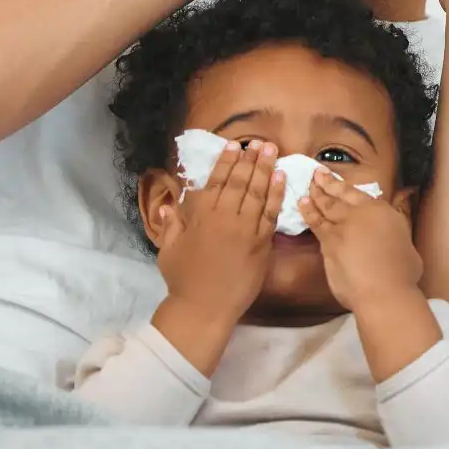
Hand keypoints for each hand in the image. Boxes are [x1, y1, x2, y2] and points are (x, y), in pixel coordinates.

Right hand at [153, 141, 280, 329]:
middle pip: (240, 182)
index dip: (226, 162)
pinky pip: (271, 213)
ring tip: (271, 150)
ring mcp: (246, 230)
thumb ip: (170, 225)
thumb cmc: (183, 279)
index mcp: (200, 217)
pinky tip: (281, 177)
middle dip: (249, 160)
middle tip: (259, 142)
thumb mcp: (168, 249)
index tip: (234, 145)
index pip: (216, 182)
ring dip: (264, 169)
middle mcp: (224, 218)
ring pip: (257, 193)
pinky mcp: (262, 243)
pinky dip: (276, 193)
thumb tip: (169, 206)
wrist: (204, 307)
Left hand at [297, 169, 425, 312]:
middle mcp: (361, 214)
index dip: (341, 184)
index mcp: (382, 212)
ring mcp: (343, 228)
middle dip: (325, 184)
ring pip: (325, 209)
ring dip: (314, 197)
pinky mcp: (329, 243)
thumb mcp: (408, 242)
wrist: (383, 291)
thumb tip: (401, 211)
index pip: (357, 194)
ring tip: (306, 189)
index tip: (331, 176)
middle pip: (338, 197)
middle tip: (315, 175)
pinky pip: (316, 225)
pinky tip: (302, 206)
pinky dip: (308, 214)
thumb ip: (399, 224)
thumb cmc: (402, 273)